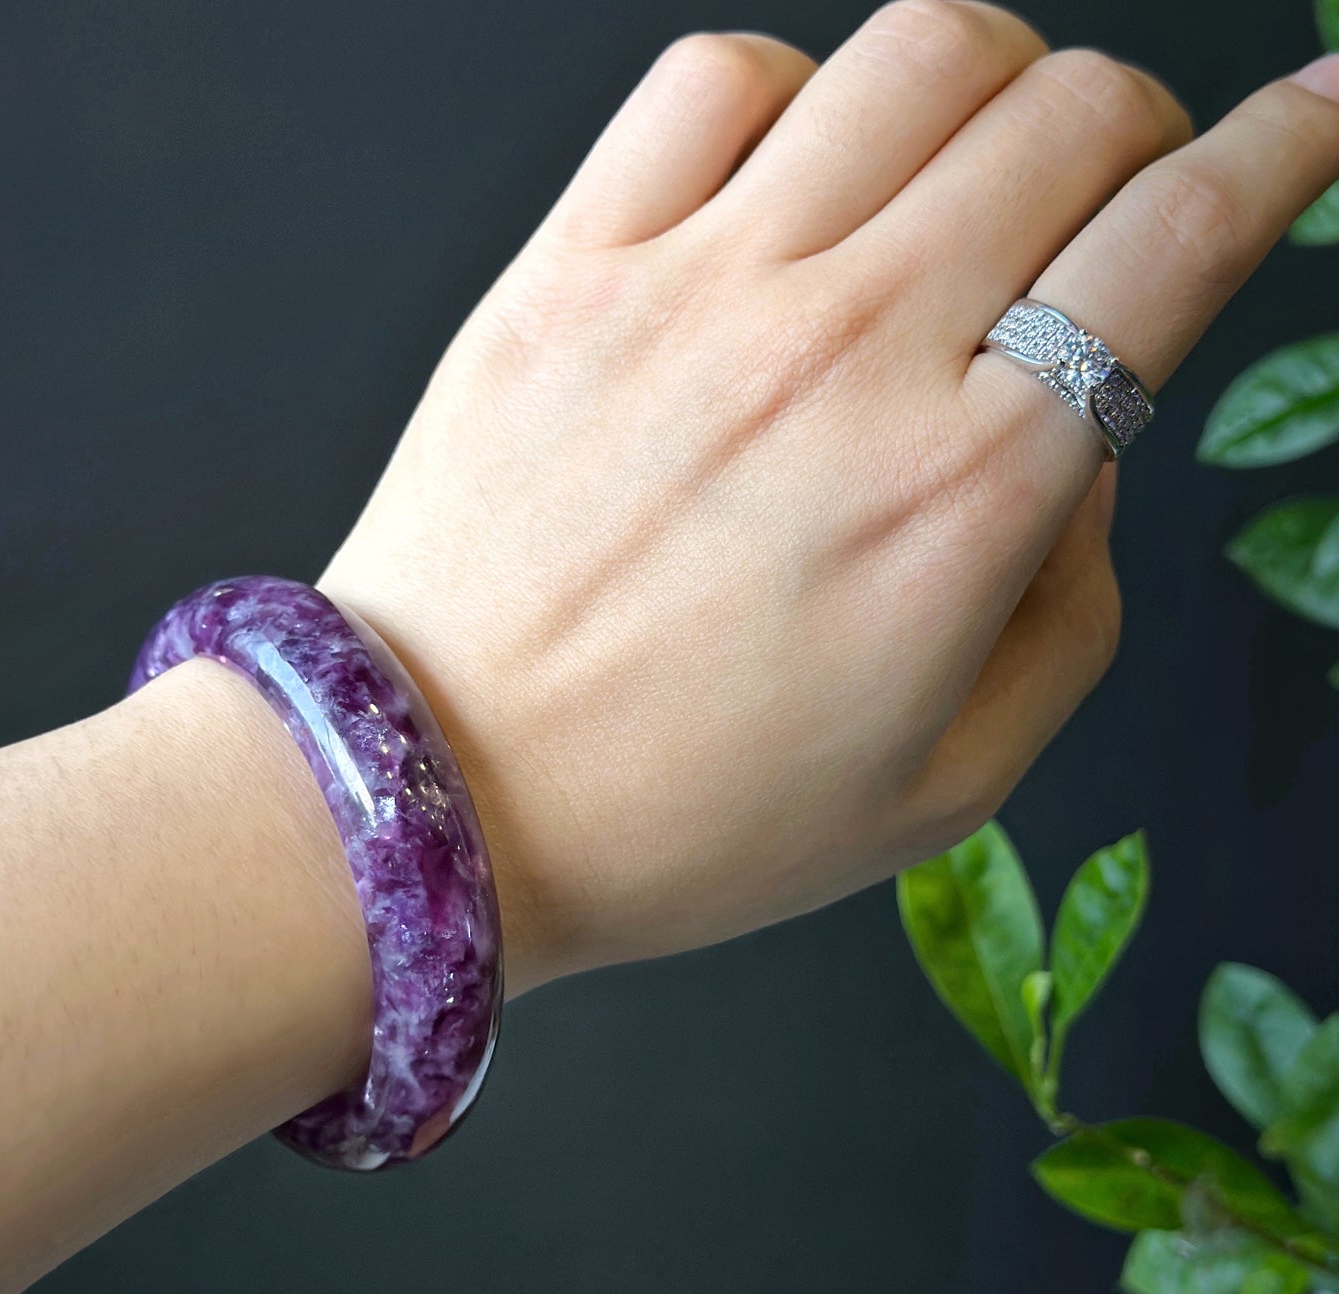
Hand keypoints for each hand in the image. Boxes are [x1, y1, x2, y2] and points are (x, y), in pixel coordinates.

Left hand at [319, 5, 1338, 991]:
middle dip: (1137, 124)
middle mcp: (849, 356)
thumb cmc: (682, 818)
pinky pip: (710, 82)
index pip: (1180, 241)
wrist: (442, 799)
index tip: (1324, 111)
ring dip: (990, 82)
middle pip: (1069, 113)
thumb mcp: (944, 785)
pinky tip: (788, 180)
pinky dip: (790, 94)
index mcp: (966, 494)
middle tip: (1114, 189)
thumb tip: (1082, 448)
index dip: (1289, 148)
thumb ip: (1068, 609)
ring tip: (964, 168)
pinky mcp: (569, 272)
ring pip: (915, 57)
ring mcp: (698, 294)